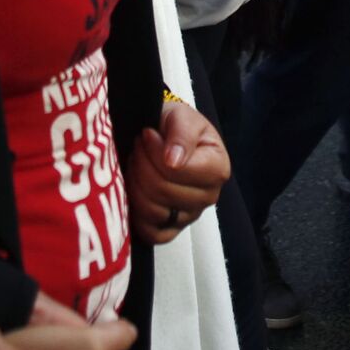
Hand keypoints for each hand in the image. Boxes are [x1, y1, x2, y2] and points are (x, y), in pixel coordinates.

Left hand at [127, 100, 229, 245]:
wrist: (162, 135)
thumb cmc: (174, 125)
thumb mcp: (180, 116)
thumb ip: (181, 134)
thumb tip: (174, 162)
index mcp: (217, 168)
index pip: (178, 171)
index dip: (154, 152)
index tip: (147, 134)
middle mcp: (209, 196)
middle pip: (163, 191)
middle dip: (141, 165)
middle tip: (137, 148)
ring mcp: (190, 215)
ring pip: (153, 211)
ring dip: (135, 183)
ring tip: (136, 164)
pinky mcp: (171, 229)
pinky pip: (150, 233)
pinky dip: (136, 213)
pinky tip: (133, 189)